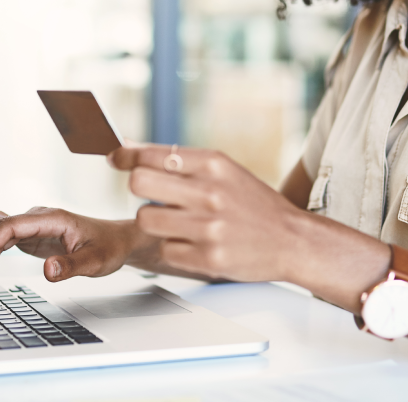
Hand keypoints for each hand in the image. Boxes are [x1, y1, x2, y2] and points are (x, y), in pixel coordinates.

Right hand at [0, 207, 137, 298]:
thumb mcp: (96, 261)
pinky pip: (0, 240)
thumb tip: (48, 271)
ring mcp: (31, 226)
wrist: (117, 240)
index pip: (11, 225)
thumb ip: (71, 266)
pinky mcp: (29, 236)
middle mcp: (37, 218)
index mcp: (52, 219)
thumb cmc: (108, 247)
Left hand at [108, 144, 304, 281]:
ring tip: (176, 222)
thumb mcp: (223, 170)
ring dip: (154, 223)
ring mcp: (209, 228)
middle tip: (153, 196)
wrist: (292, 240)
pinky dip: (173, 248)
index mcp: (213, 164)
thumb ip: (178, 159)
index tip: (115, 159)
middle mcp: (210, 193)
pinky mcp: (208, 259)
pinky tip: (194, 243)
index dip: (125, 157)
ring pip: (145, 220)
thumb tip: (128, 148)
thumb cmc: (252, 203)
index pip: (151, 154)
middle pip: (138, 184)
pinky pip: (164, 250)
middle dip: (138, 190)